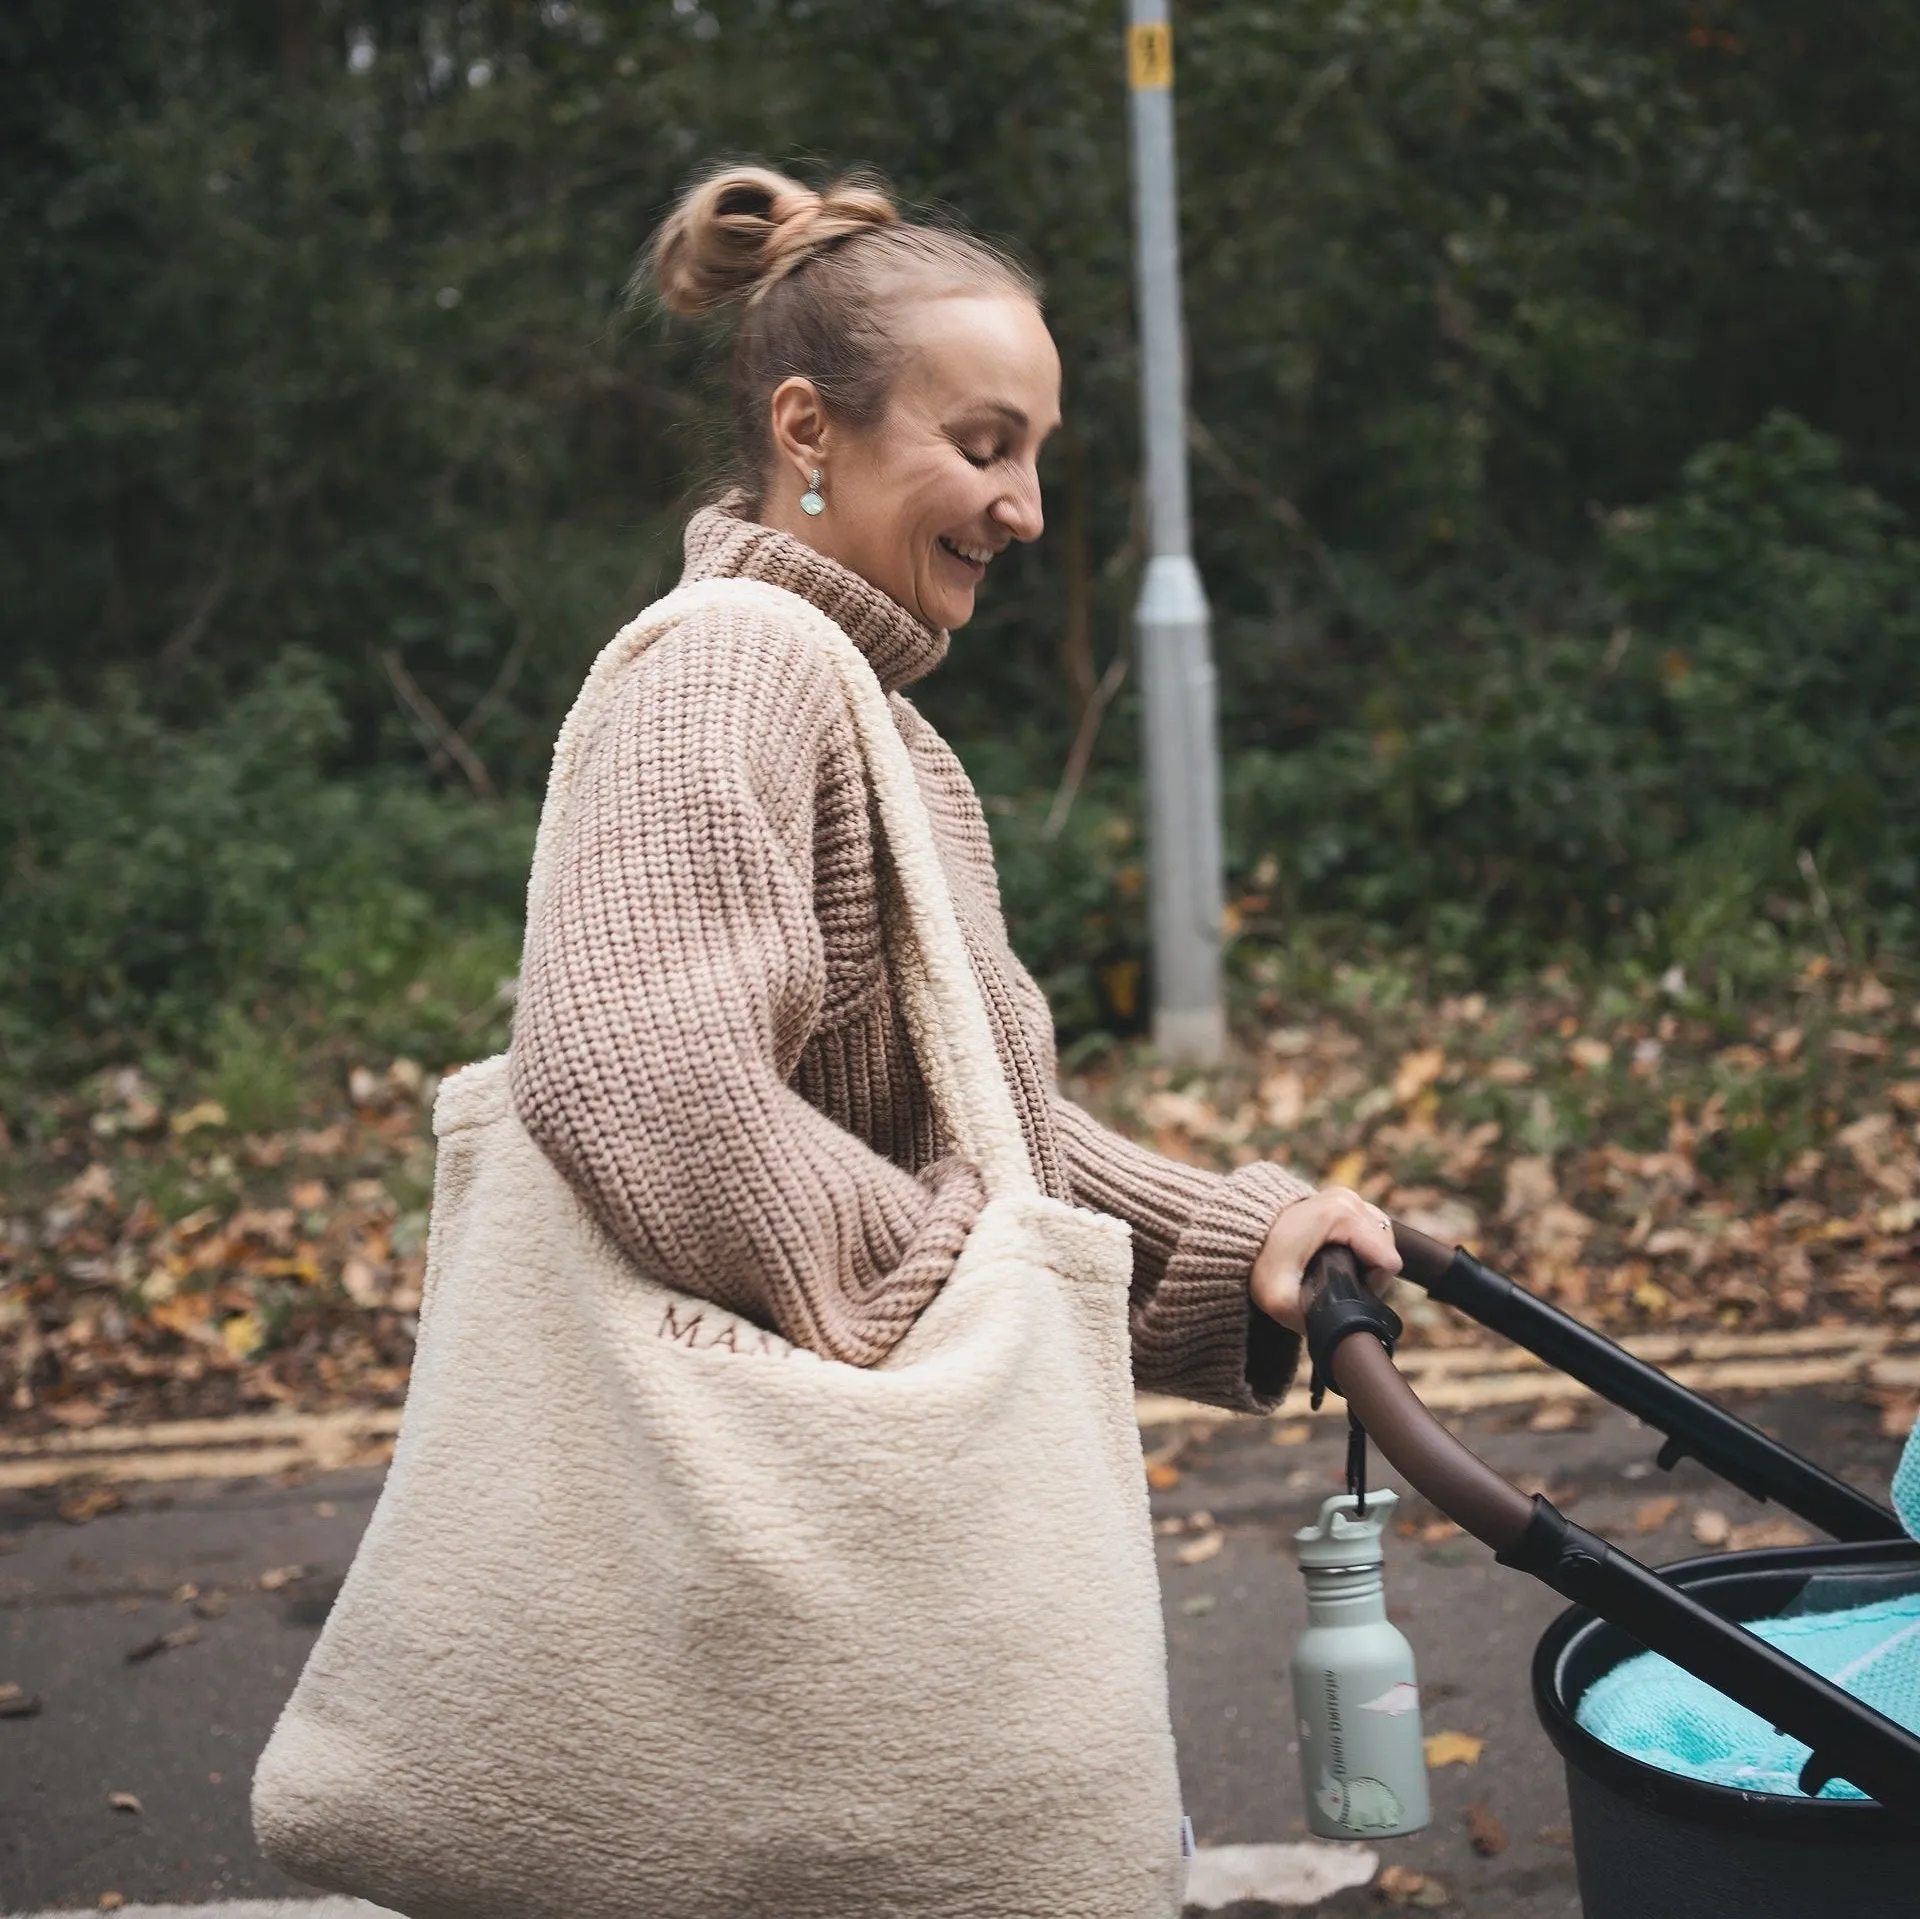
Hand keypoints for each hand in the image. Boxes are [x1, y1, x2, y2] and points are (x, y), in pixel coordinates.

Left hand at [1249, 1188, 1401, 1335]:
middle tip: (1339, 1284)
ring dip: (1367, 1258)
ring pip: (1381, 1237)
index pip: (1387, 1260)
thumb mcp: (1279, 1299)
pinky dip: (1360, 1245)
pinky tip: (1337, 1256)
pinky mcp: (1341, 1199)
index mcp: (1341, 1216)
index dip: (1372, 1286)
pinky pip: (1369, 1227)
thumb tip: (1338, 1335)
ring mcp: (1346, 1196)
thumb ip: (1311, 1321)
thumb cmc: (1257, 1261)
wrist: (1237, 1231)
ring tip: (1337, 1271)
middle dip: (1370, 1272)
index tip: (1347, 1292)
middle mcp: (1349, 1200)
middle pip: (1387, 1247)